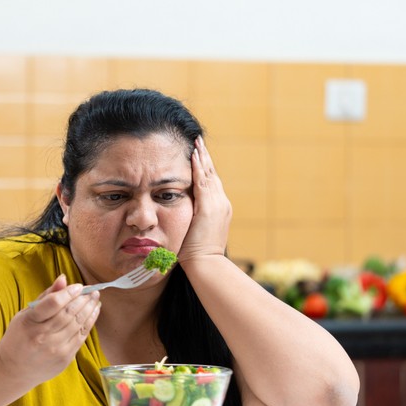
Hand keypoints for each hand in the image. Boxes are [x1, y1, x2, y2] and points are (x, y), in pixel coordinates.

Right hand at [0, 274, 100, 383]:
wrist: (14, 368)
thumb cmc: (20, 336)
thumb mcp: (26, 314)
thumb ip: (46, 297)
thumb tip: (64, 279)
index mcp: (29, 322)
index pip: (53, 303)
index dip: (69, 293)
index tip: (79, 286)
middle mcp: (42, 336)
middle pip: (69, 313)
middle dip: (84, 299)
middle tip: (92, 290)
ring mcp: (54, 349)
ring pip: (78, 324)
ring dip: (90, 309)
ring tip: (95, 298)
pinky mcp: (64, 358)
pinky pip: (81, 336)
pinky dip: (90, 322)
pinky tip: (93, 312)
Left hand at [177, 136, 231, 263]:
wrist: (206, 264)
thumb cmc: (197, 255)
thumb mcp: (197, 233)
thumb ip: (193, 221)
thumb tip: (184, 217)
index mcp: (219, 209)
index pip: (211, 184)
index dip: (205, 168)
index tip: (199, 155)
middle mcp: (221, 203)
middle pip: (212, 175)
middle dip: (205, 158)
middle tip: (198, 141)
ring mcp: (216, 205)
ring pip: (209, 175)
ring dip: (201, 158)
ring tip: (196, 143)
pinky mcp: (208, 207)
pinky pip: (203, 182)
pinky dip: (198, 168)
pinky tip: (193, 156)